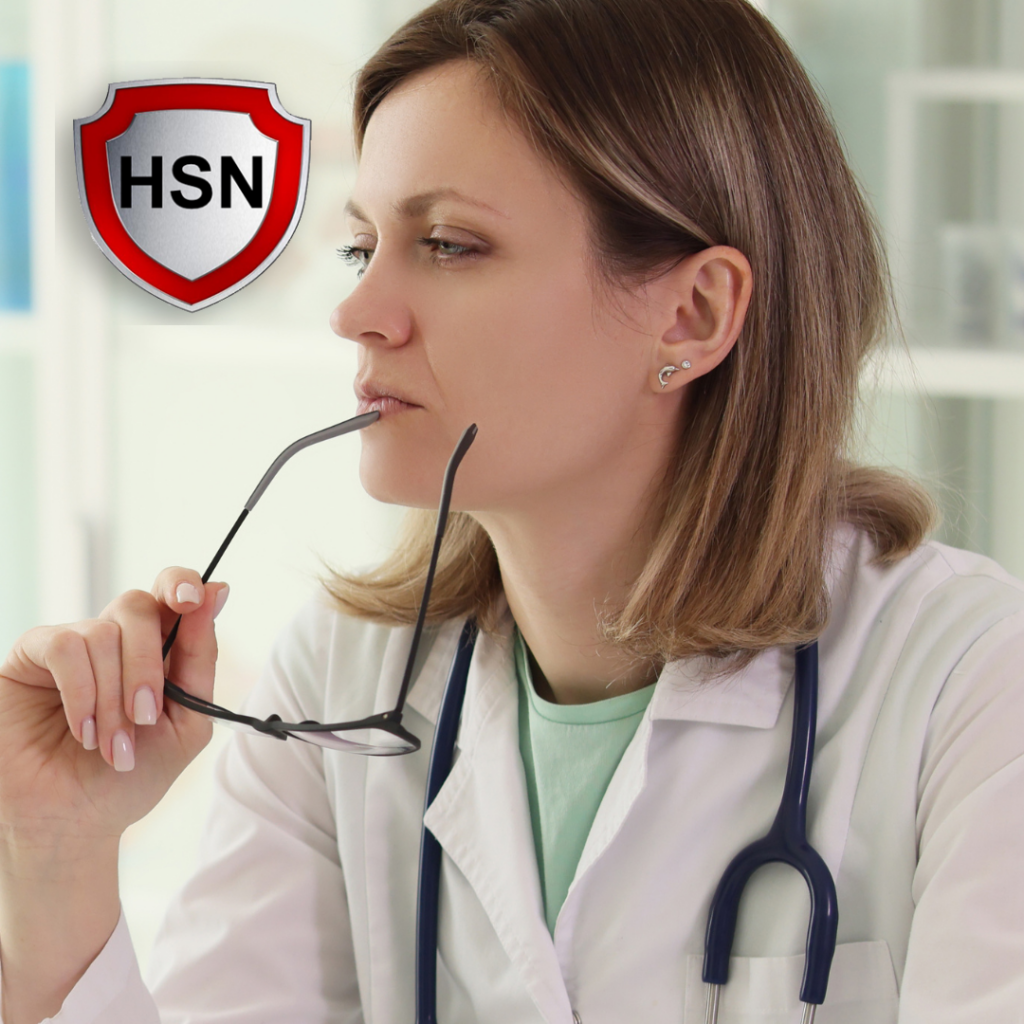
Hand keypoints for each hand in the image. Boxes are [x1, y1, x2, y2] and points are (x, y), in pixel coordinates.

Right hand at [0, 568, 227, 846]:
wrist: (73, 823)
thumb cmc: (132, 776)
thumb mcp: (186, 723)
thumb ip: (201, 659)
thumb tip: (217, 589)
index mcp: (159, 648)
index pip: (173, 591)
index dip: (184, 584)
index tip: (194, 598)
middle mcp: (116, 637)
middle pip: (140, 605)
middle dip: (148, 666)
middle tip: (145, 717)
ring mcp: (74, 643)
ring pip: (104, 632)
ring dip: (113, 697)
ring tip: (111, 745)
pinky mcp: (32, 656)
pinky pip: (65, 646)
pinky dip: (82, 692)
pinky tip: (84, 731)